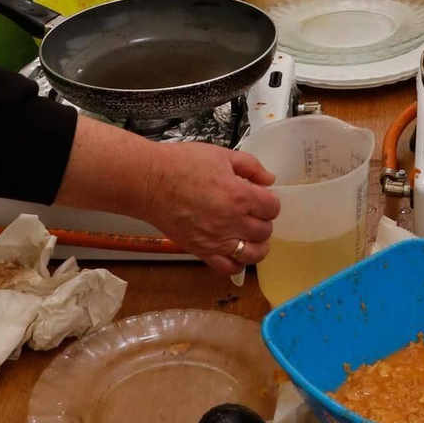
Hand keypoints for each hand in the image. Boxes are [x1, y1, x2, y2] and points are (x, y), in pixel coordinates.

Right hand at [142, 143, 279, 272]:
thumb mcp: (221, 155)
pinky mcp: (202, 251)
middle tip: (252, 211)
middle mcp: (232, 221)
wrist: (150, 182)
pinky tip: (235, 251)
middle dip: (263, 220)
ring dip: (257, 245)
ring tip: (249, 234)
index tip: (261, 197)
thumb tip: (269, 180)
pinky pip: (229, 268)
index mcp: (239, 195)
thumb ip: (250, 166)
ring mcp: (217, 240)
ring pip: (253, 254)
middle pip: (265, 231)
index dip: (269, 201)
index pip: (272, 208)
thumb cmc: (183, 164)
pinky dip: (237, 263)